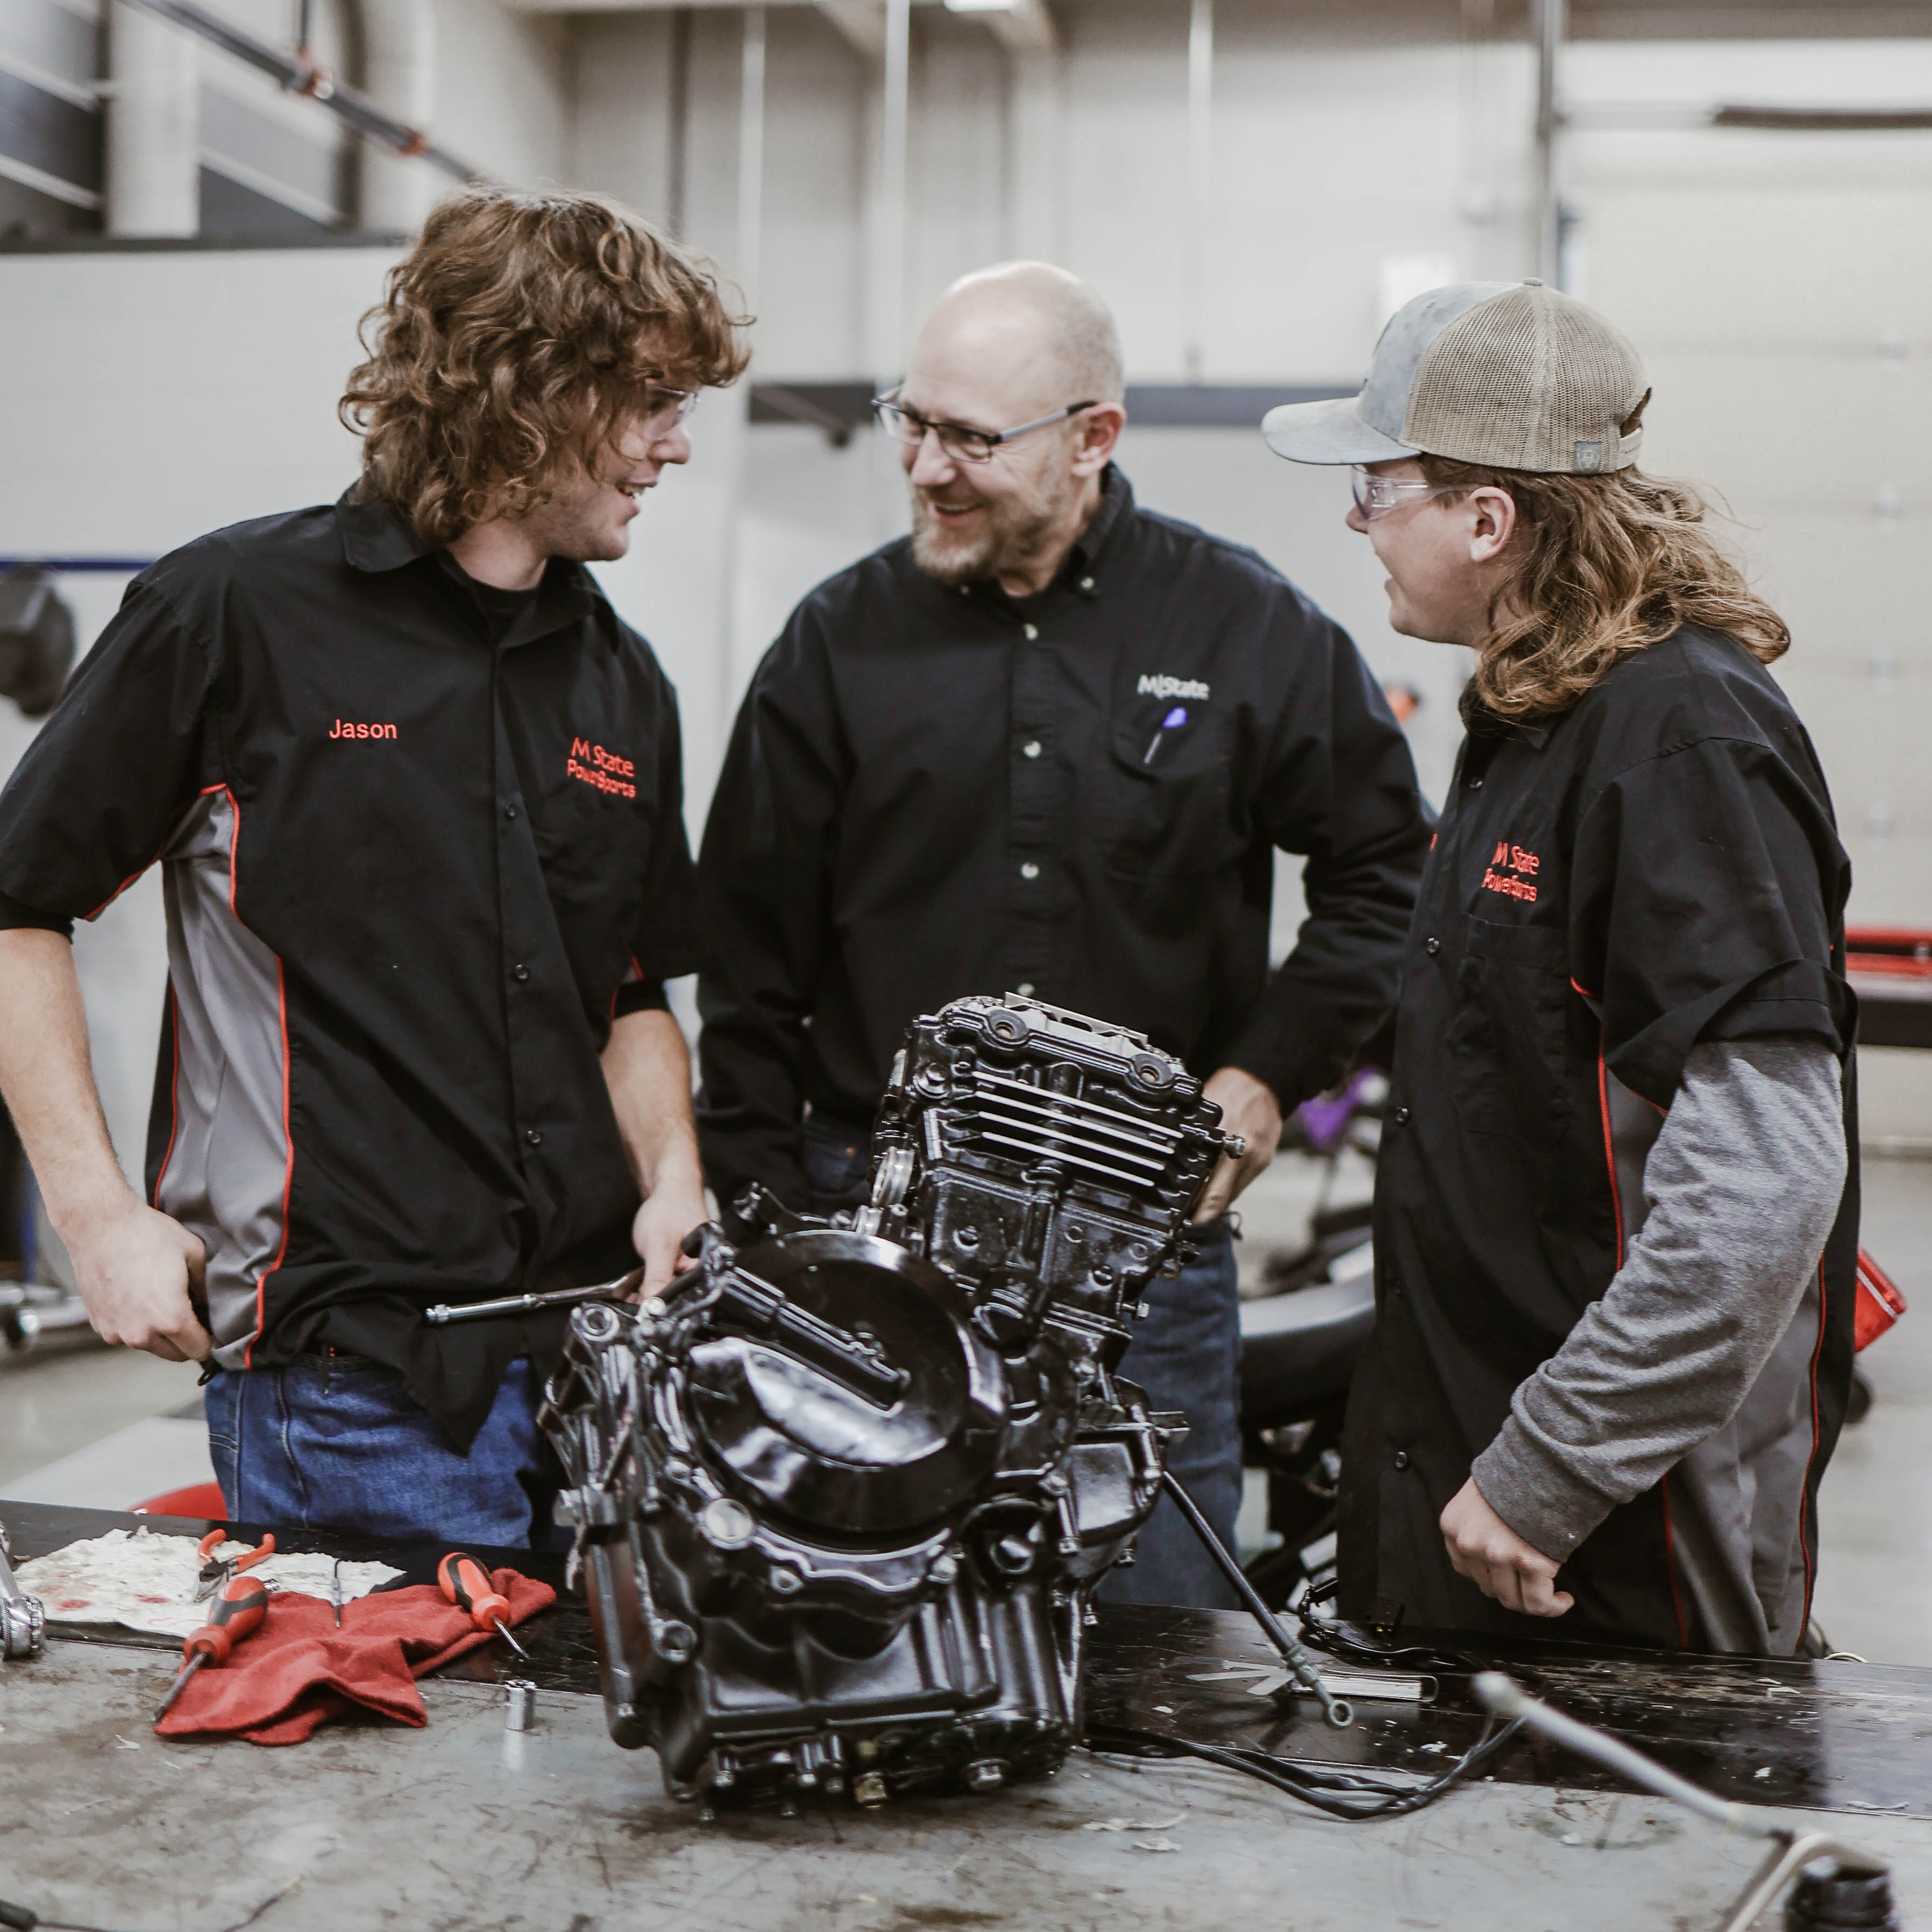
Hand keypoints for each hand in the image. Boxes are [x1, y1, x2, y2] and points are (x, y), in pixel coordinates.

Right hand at [65, 1195, 210, 1361]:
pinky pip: (126, 1334)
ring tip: (161, 1301)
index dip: (210, 1339)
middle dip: (187, 1339)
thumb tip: (209, 1302)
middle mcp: (141, 1333)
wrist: (99, 1225)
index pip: (199, 1350)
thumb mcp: (193, 1254)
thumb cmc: (146, 1235)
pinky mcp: (99, 1325)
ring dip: (159, 1334)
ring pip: (150, 1346)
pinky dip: (136, 1324)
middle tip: (190, 1313)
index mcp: (171, 1318)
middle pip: (175, 1354)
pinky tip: (138, 1298)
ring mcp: (116, 1332)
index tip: (211, 1326)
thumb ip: (206, 1286)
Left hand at [630, 1170, 708, 1296]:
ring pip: (671, 1291)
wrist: (666, 1189)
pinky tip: (639, 1288)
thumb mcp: (660, 1246)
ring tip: (635, 1296)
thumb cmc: (670, 1208)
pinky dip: (652, 1287)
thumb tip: (653, 1306)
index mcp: (708, 1265)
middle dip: (657, 1303)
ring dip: (652, 1296)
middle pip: (681, 1296)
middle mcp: (703, 1268)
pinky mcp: (680, 1264)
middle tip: (636, 1304)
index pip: (690, 1296)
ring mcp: (691, 1267)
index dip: (667, 1306)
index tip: (645, 1311)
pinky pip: (666, 1282)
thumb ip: (658, 1278)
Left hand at [1192, 1066, 1282, 1223]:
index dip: (1198, 1215)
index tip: (1184, 1226)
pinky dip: (1229, 1186)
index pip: (1212, 1194)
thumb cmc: (1228, 1090)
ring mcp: (1258, 1161)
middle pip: (1223, 1201)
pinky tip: (1217, 1183)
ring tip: (1197, 1205)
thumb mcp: (1202, 1112)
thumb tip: (1169, 1162)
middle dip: (1204, 1216)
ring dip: (1216, 1201)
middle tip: (1186, 1225)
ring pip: (1233, 1194)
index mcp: (1226, 1144)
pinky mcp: (1265, 1160)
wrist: (1261, 1080)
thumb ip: (1189, 1138)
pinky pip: (1243, 1182)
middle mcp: (1245, 1157)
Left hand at [1440, 1477, 1573, 1617]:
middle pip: (1488, 1587)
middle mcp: (1469, 1544)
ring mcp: (1497, 1555)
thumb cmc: (1515, 1475)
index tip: (1507, 1575)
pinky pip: (1538, 1603)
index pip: (1465, 1569)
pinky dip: (1553, 1607)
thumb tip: (1491, 1554)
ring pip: (1513, 1600)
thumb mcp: (1479, 1497)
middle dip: (1511, 1588)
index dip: (1489, 1576)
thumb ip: (1476, 1526)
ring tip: (1550, 1592)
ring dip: (1532, 1601)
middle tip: (1530, 1582)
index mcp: (1452, 1527)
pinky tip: (1563, 1598)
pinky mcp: (1529, 1564)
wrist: (1541, 1462)